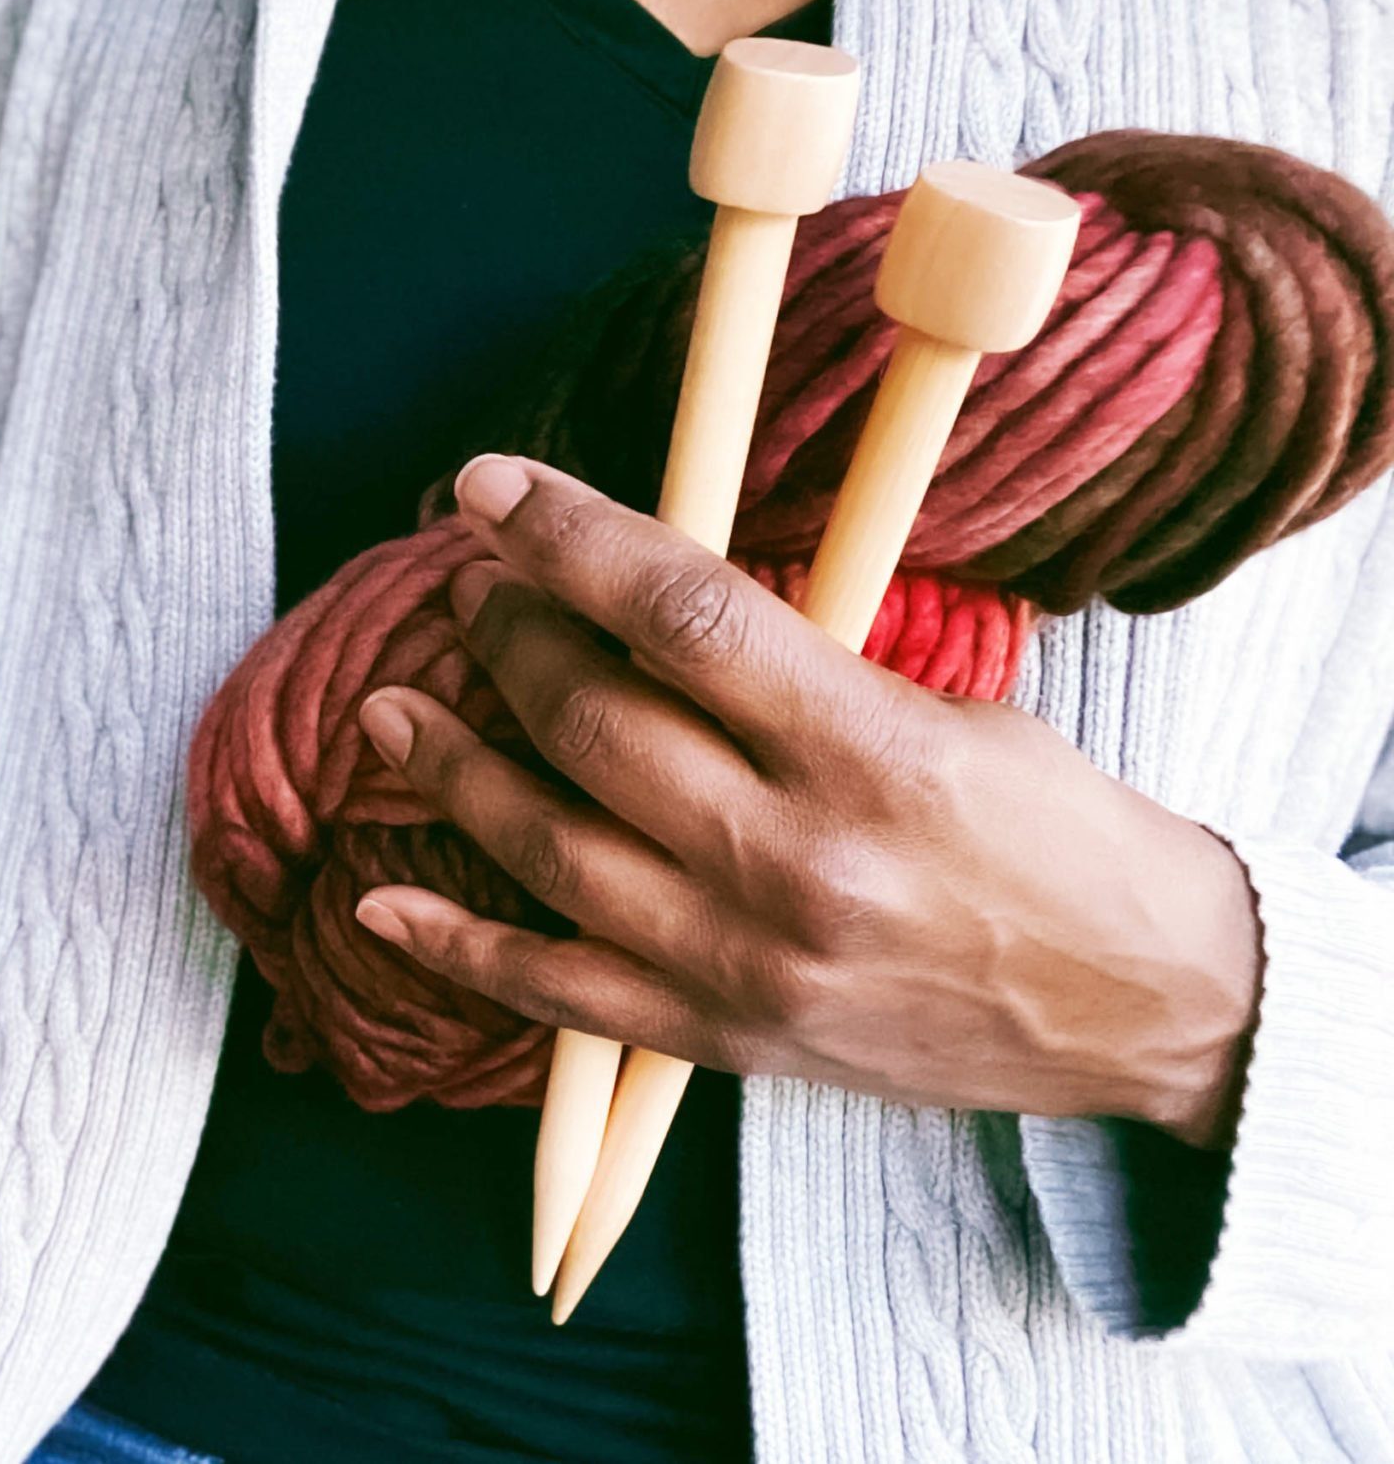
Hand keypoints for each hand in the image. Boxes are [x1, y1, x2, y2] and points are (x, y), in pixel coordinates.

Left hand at [352, 456, 1261, 1147]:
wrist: (1145, 1010)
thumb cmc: (1055, 835)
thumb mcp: (951, 711)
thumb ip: (801, 665)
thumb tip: (645, 593)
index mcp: (871, 753)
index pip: (681, 613)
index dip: (566, 537)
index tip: (487, 487)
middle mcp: (797, 861)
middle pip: (593, 722)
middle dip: (506, 636)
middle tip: (469, 590)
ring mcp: (750, 963)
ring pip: (550, 850)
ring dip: (452, 768)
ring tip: (392, 707)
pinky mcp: (728, 1041)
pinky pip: (563, 995)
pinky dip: (462, 947)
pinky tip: (382, 899)